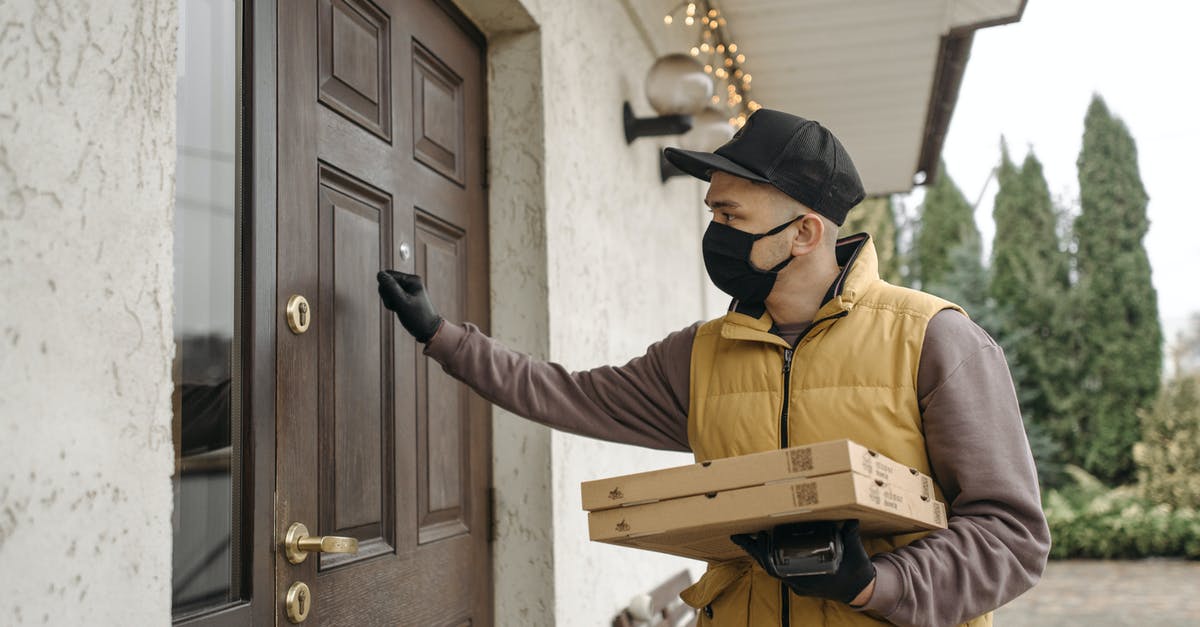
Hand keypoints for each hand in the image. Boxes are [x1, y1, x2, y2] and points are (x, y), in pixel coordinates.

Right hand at [376, 270, 442, 342]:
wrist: (428, 330)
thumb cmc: (417, 317)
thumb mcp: (402, 302)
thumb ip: (390, 287)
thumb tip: (379, 274)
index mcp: (412, 279)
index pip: (388, 275)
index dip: (386, 288)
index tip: (394, 300)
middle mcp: (410, 281)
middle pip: (386, 282)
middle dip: (387, 295)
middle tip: (397, 306)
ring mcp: (407, 288)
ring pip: (387, 290)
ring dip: (389, 301)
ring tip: (399, 309)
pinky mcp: (405, 296)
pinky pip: (391, 297)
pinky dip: (392, 304)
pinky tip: (399, 310)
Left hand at [730, 520, 875, 605]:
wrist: (861, 589)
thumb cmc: (857, 571)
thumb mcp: (856, 553)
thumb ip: (851, 536)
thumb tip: (852, 521)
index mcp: (809, 577)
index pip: (777, 568)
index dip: (765, 553)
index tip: (759, 537)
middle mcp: (800, 582)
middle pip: (769, 566)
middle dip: (755, 550)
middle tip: (742, 534)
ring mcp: (798, 582)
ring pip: (772, 568)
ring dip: (760, 553)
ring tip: (748, 537)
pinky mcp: (800, 580)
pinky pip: (780, 569)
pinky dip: (770, 557)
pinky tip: (764, 545)